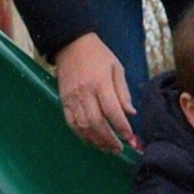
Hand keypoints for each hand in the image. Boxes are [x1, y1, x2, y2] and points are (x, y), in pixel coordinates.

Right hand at [54, 33, 136, 151]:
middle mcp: (85, 92)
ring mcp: (72, 98)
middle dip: (109, 139)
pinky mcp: (63, 101)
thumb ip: (123, 92)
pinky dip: (81, 135)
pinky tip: (91, 141)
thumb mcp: (117, 68)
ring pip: (83, 126)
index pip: (112, 110)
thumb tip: (130, 113)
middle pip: (96, 122)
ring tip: (107, 148)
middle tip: (119, 149)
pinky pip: (71, 123)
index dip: (121, 126)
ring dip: (96, 140)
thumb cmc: (98, 55)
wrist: (71, 44)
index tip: (129, 137)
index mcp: (100, 83)